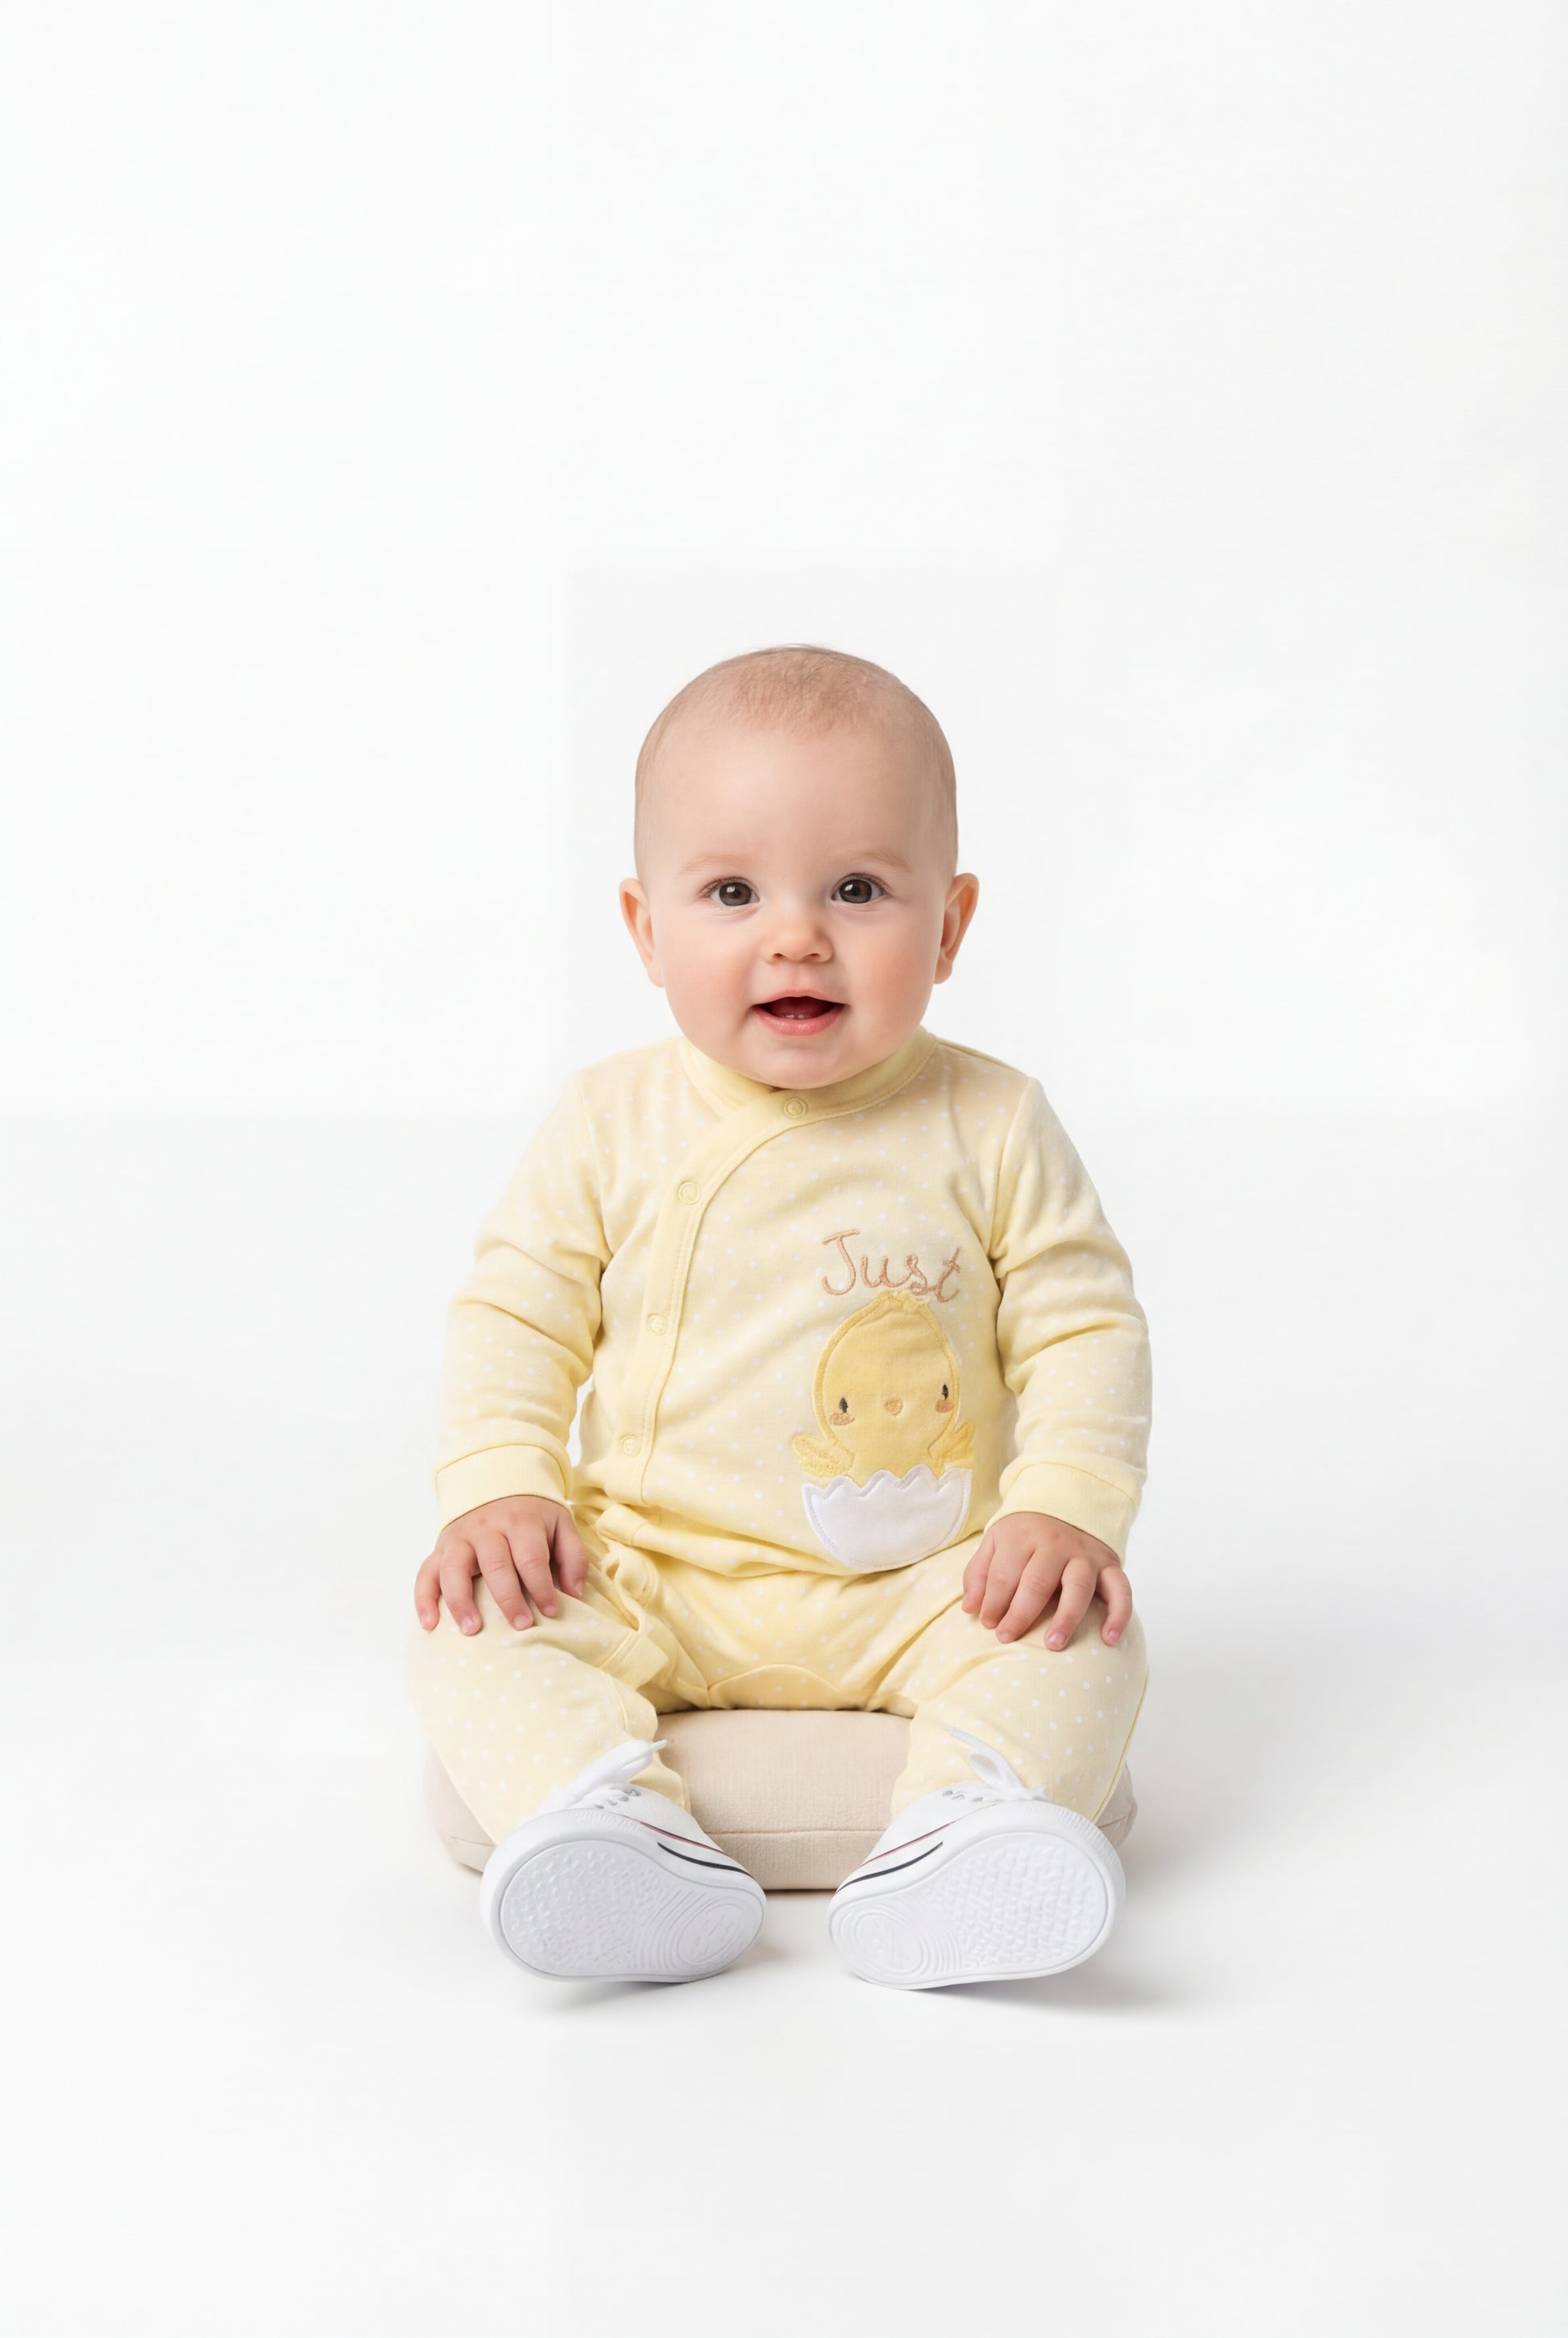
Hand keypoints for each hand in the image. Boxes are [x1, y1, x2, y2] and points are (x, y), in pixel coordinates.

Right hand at [414, 1495, 589, 1634]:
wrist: (496, 1480)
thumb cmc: (532, 1514)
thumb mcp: (561, 1524)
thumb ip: (573, 1557)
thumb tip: (574, 1594)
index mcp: (520, 1522)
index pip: (531, 1558)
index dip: (542, 1587)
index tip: (552, 1611)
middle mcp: (486, 1529)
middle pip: (495, 1565)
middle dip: (509, 1599)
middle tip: (522, 1625)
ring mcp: (460, 1538)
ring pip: (454, 1569)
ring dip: (462, 1601)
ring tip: (473, 1630)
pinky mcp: (440, 1548)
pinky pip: (426, 1572)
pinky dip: (424, 1599)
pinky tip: (430, 1623)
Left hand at [961, 1512, 1131, 1648]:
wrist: (1067, 1502)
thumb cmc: (1025, 1534)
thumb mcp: (996, 1542)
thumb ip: (979, 1573)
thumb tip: (969, 1608)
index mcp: (1023, 1537)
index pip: (1004, 1573)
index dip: (993, 1601)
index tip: (988, 1624)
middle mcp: (1056, 1544)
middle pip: (1037, 1582)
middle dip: (1020, 1613)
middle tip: (1007, 1637)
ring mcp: (1085, 1555)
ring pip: (1078, 1587)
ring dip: (1065, 1618)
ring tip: (1052, 1644)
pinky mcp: (1110, 1565)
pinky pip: (1121, 1589)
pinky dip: (1119, 1615)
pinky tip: (1109, 1639)